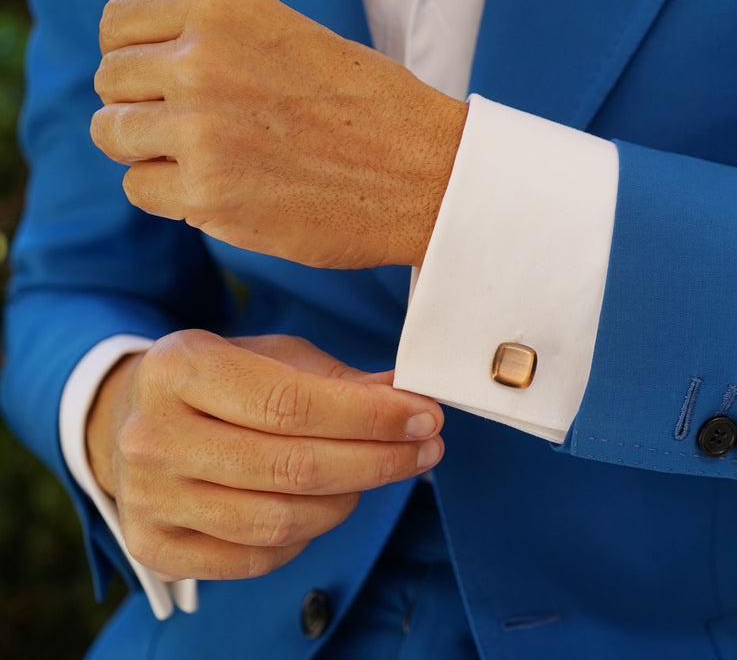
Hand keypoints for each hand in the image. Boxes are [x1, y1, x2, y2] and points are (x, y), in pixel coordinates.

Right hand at [86, 330, 444, 580]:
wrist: (133, 422)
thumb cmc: (221, 383)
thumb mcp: (273, 356)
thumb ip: (339, 380)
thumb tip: (411, 398)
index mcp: (180, 367)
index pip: (291, 403)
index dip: (369, 416)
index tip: (425, 417)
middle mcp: (153, 435)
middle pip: (291, 467)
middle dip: (377, 461)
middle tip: (426, 449)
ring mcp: (148, 497)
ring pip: (279, 520)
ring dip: (349, 500)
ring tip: (379, 473)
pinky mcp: (155, 547)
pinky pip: (257, 557)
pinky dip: (308, 535)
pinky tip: (327, 504)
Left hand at [90, 0, 468, 268]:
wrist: (428, 175)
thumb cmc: (373, 110)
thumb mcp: (291, 36)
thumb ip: (216, 42)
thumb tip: (147, 71)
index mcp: (224, 8)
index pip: (119, 24)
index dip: (136, 58)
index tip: (163, 82)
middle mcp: (202, 60)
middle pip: (112, 82)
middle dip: (145, 107)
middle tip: (196, 129)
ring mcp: (201, 129)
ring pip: (114, 135)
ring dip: (151, 151)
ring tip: (207, 160)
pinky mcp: (208, 193)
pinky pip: (140, 188)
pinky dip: (170, 194)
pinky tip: (220, 190)